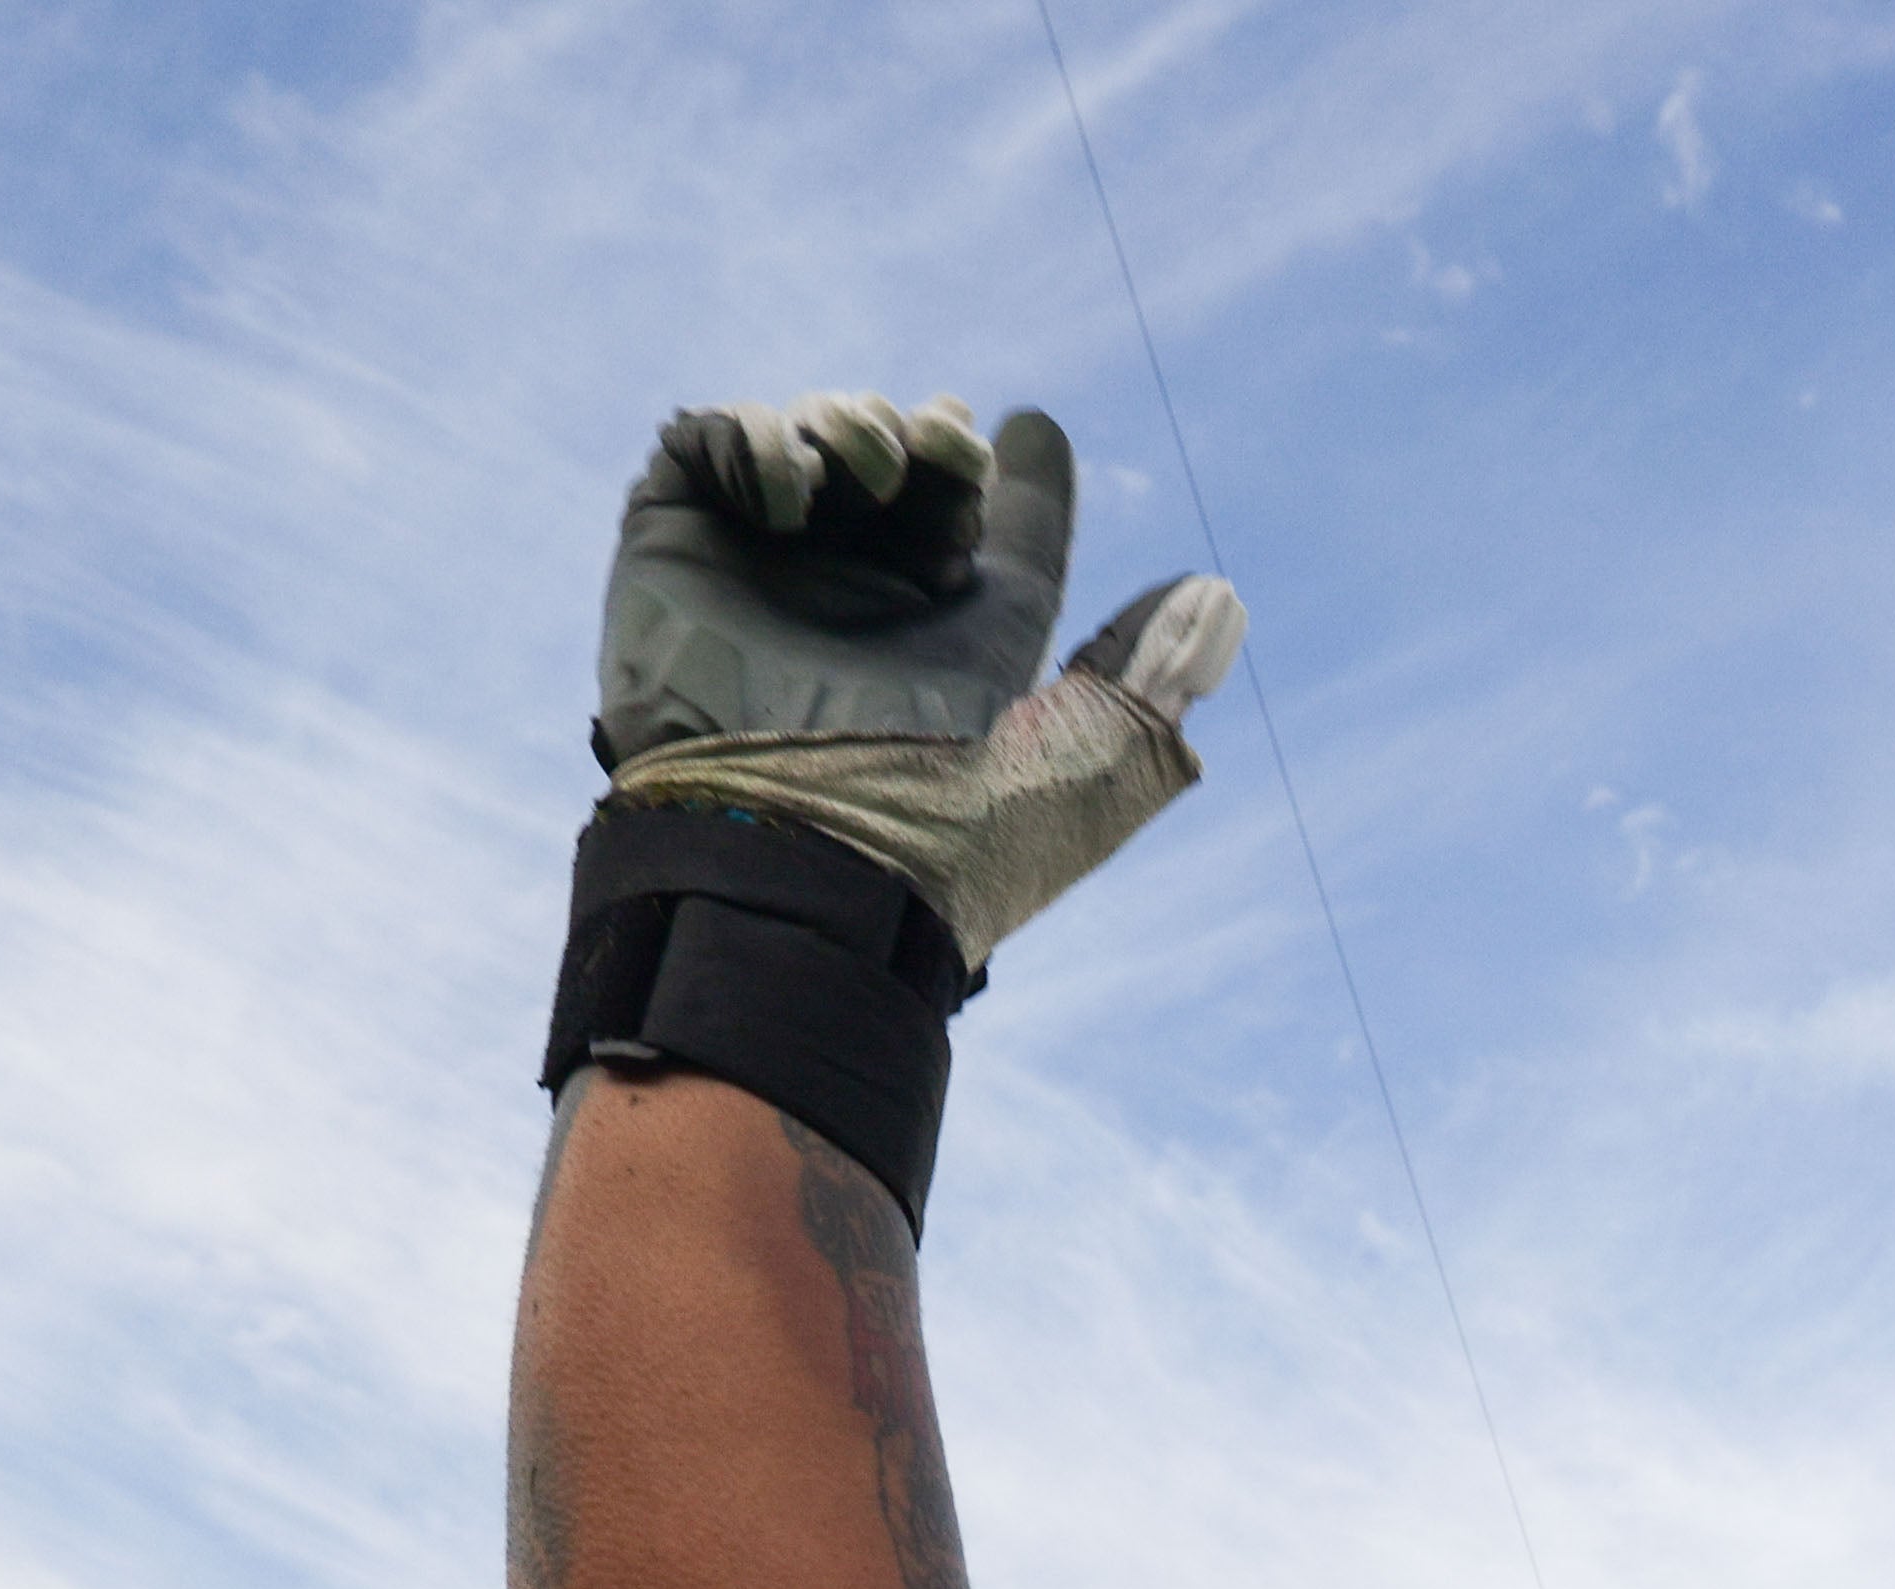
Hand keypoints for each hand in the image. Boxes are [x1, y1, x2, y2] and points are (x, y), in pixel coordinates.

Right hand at [595, 397, 1238, 967]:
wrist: (811, 859)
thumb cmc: (957, 828)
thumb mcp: (1098, 753)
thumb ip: (1155, 670)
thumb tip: (1222, 597)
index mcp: (955, 638)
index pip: (987, 527)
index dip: (1019, 475)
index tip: (1032, 435)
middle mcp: (858, 603)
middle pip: (899, 460)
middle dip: (929, 436)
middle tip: (946, 455)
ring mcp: (762, 575)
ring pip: (809, 437)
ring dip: (852, 424)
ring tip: (872, 470)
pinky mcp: (672, 554)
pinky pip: (706, 445)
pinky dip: (755, 438)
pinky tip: (794, 495)